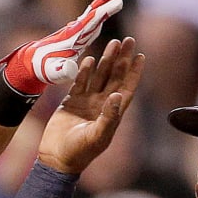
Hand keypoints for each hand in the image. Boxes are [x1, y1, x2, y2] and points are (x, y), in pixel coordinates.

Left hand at [2, 0, 133, 94]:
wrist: (35, 60)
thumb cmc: (45, 68)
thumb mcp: (53, 72)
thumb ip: (62, 70)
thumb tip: (70, 69)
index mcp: (75, 35)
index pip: (92, 20)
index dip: (104, 11)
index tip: (118, 2)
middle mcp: (79, 25)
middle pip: (98, 4)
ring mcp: (81, 24)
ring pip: (100, 3)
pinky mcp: (83, 26)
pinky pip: (99, 10)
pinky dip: (108, 1)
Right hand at [37, 37, 145, 175]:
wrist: (57, 157)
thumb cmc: (80, 152)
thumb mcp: (97, 136)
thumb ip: (109, 117)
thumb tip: (118, 96)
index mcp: (112, 113)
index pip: (127, 88)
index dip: (134, 72)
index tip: (141, 55)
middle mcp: (102, 105)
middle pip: (115, 77)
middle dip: (122, 59)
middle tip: (128, 40)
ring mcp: (87, 102)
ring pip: (99, 76)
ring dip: (106, 60)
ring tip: (113, 42)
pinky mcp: (71, 101)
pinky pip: (80, 81)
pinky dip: (84, 70)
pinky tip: (90, 58)